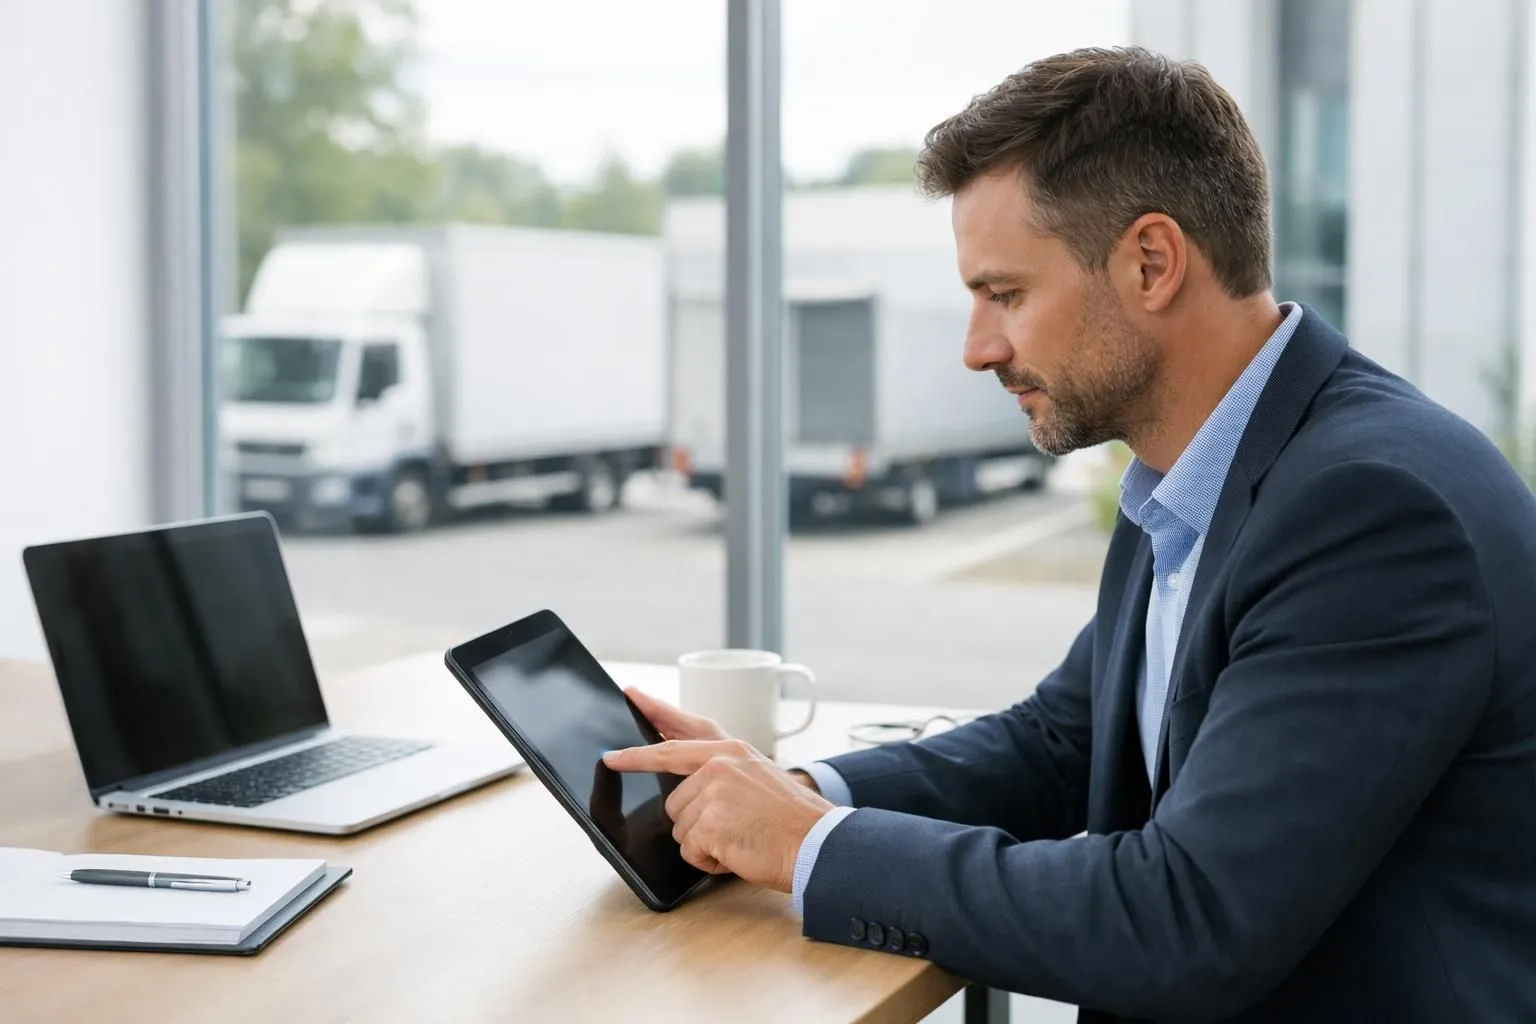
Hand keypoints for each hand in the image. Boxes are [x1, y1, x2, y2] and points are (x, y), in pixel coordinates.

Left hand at [605, 688, 833, 890]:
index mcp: (733, 750)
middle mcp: (719, 765)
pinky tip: (738, 852)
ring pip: (680, 826)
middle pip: (674, 797)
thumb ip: (723, 772)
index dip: (654, 713)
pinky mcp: (709, 823)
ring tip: (742, 838)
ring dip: (704, 842)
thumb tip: (688, 786)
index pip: (683, 730)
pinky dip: (710, 860)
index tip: (631, 697)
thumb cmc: (792, 819)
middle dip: (692, 819)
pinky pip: (690, 850)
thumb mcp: (760, 776)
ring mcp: (713, 792)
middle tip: (667, 793)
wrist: (818, 844)